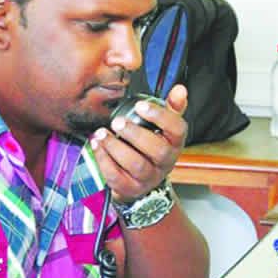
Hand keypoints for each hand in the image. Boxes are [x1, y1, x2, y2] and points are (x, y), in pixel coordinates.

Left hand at [90, 84, 189, 203]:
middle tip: (117, 121)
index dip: (160, 116)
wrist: (141, 181)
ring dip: (116, 147)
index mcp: (174, 142)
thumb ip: (171, 107)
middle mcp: (166, 162)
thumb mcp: (163, 128)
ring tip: (101, 133)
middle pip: (157, 150)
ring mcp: (149, 178)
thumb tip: (180, 89)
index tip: (140, 106)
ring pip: (136, 165)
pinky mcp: (131, 188)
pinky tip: (97, 146)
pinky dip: (104, 161)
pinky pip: (117, 177)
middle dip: (135, 134)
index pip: (177, 129)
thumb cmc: (150, 147)